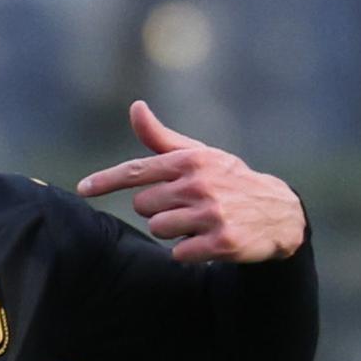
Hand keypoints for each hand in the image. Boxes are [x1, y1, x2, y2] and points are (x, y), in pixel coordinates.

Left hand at [75, 101, 306, 263]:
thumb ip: (161, 138)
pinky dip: (188, 251)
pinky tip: (207, 242)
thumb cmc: (229, 181)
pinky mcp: (222, 242)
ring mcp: (211, 214)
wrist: (278, 213)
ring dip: (172, 231)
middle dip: (157, 209)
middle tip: (185, 206)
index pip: (136, 171)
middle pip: (142, 205)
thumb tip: (135, 107)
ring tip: (198, 222)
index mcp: (190, 161)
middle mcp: (199, 185)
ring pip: (158, 229)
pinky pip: (179, 253)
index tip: (83, 189)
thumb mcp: (199, 156)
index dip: (105, 181)